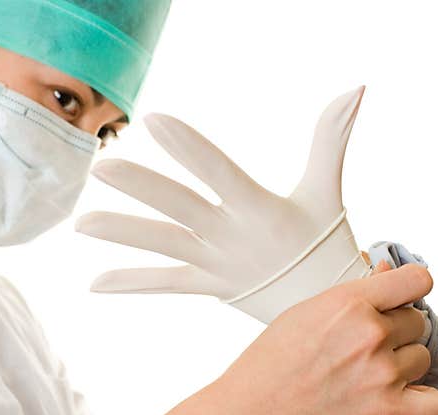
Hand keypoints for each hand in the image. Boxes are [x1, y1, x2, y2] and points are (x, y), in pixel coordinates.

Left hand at [76, 87, 370, 323]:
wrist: (325, 303)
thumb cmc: (324, 239)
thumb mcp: (327, 188)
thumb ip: (333, 137)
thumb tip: (357, 87)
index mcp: (258, 208)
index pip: (218, 173)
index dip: (188, 148)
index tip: (154, 122)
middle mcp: (231, 237)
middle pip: (180, 208)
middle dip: (141, 188)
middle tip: (100, 167)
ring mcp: (216, 265)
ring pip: (164, 246)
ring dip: (122, 234)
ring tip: (79, 224)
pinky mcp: (208, 285)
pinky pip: (166, 284)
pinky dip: (132, 282)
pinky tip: (94, 283)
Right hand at [211, 263, 437, 414]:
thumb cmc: (266, 366)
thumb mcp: (302, 313)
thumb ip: (351, 297)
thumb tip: (388, 272)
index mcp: (347, 302)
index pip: (417, 280)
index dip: (411, 291)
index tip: (400, 303)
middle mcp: (370, 333)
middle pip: (418, 323)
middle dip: (398, 335)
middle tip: (365, 353)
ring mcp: (382, 373)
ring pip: (423, 360)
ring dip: (404, 369)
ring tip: (369, 380)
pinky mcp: (388, 412)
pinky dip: (429, 404)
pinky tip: (408, 402)